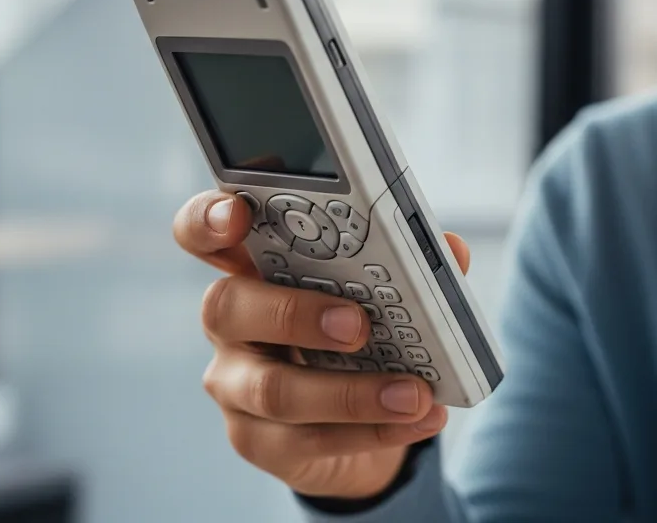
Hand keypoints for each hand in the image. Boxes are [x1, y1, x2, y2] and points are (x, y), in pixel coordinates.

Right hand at [174, 191, 469, 498]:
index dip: (208, 219)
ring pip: (273, 390)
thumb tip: (452, 250)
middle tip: (358, 324)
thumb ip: (410, 265)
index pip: (204, 233)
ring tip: (414, 392)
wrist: (361, 425)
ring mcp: (236, 385)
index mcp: (254, 267)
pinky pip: (310, 440)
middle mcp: (232, 324)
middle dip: (295, 313)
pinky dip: (375, 430)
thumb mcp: (383, 292)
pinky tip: (419, 420)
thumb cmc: (362, 334)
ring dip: (352, 392)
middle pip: (227, 307)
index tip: (236, 215)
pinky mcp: (259, 441)